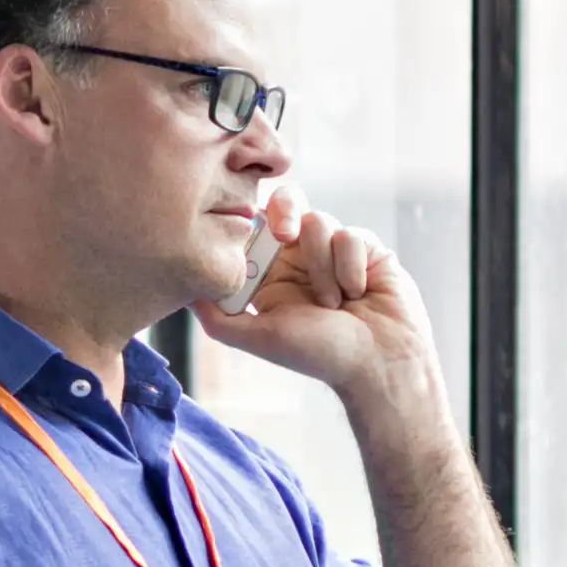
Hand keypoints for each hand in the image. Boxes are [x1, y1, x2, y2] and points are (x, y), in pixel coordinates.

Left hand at [192, 197, 446, 420]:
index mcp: (270, 274)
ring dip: (323, 266)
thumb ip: (217, 316)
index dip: (249, 222)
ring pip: (318, 221)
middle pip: (284, 204)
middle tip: (285, 234)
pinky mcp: (366, 247)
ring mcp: (334, 249)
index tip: (253, 237)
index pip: (251, 227)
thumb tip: (185, 291)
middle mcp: (300, 257)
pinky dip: (351, 268)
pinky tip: (358, 294)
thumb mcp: (259, 337)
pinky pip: (351, 235)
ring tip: (335, 303)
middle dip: (283, 212)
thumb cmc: (319, 354)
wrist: (380, 362)